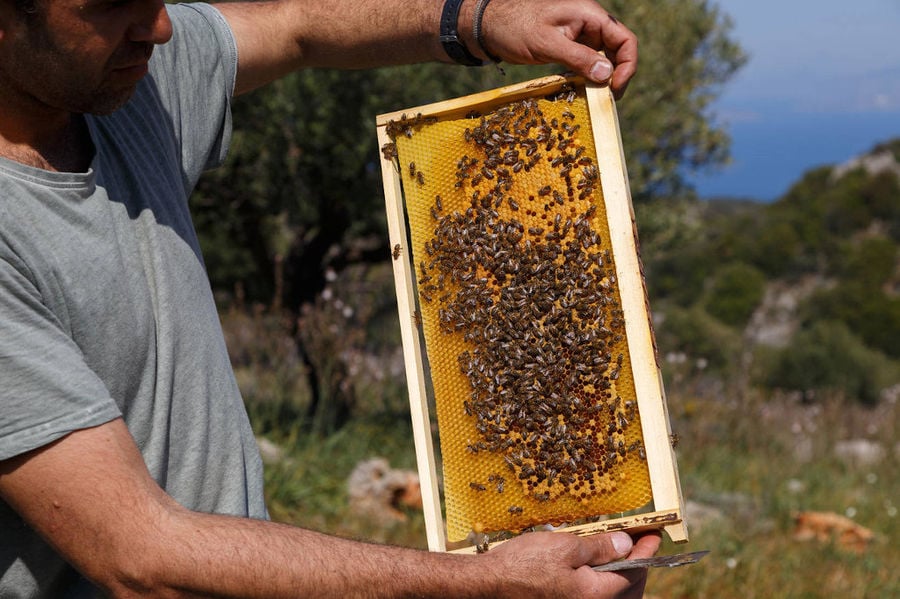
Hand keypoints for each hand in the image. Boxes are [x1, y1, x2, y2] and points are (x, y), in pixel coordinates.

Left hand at [474, 0, 637, 96]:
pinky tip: (580, 90)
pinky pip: (586, 62)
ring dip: (601, 78)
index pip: (625, 39)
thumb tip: (607, 75)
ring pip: (603, 58)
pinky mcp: (568, 46)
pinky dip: (587, 76)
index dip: (627, 65)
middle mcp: (589, 24)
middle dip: (616, 74)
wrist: (490, 25)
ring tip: (594, 97)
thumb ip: (579, 58)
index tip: (615, 87)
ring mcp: (579, 35)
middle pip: (618, 50)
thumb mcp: (548, 43)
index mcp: (590, 15)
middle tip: (606, 98)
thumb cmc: (516, 27)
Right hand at [485, 529, 661, 597]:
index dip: (647, 551)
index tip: (654, 535)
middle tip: (638, 543)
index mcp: (597, 594)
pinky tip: (596, 572)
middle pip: (631, 590)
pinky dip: (605, 587)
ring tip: (619, 556)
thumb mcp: (564, 547)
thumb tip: (626, 545)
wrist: (489, 587)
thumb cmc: (523, 565)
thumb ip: (599, 547)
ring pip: (616, 598)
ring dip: (623, 578)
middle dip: (638, 567)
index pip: (635, 572)